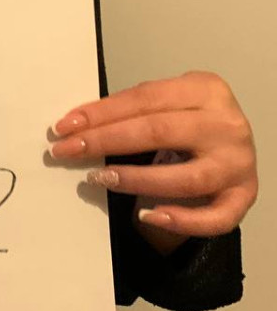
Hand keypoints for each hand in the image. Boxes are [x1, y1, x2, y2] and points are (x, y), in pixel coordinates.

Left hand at [49, 71, 257, 238]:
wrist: (233, 146)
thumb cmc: (191, 123)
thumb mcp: (168, 104)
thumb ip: (134, 112)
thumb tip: (78, 126)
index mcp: (206, 90)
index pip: (145, 99)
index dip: (101, 113)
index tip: (66, 126)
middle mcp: (227, 124)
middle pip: (158, 132)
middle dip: (106, 141)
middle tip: (68, 151)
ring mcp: (239, 163)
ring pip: (185, 178)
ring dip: (136, 180)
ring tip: (100, 178)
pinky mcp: (244, 197)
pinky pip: (214, 218)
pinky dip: (180, 221)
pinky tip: (147, 215)